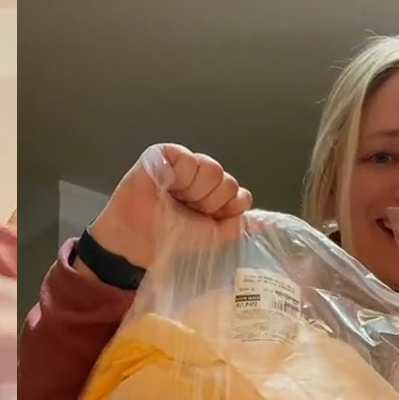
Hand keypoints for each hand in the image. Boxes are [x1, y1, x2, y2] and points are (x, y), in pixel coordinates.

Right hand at [86, 144, 251, 270]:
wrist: (137, 244)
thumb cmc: (168, 244)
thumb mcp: (212, 240)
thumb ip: (235, 226)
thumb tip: (261, 222)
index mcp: (210, 200)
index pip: (237, 194)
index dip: (228, 208)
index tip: (208, 220)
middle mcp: (199, 182)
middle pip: (227, 182)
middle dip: (210, 202)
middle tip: (186, 212)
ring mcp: (182, 167)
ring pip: (212, 169)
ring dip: (196, 191)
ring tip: (174, 200)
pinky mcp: (162, 155)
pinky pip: (188, 157)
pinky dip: (181, 174)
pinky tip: (168, 186)